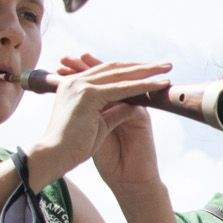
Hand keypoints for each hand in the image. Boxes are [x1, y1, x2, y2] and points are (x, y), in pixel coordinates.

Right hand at [18, 54, 168, 181]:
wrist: (55, 158)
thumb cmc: (73, 146)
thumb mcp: (99, 123)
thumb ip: (114, 109)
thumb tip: (132, 102)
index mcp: (74, 85)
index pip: (107, 71)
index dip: (131, 70)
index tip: (151, 70)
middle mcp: (76, 81)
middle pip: (116, 68)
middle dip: (142, 66)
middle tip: (166, 64)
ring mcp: (80, 86)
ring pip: (121, 75)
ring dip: (147, 71)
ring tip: (168, 69)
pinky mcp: (87, 95)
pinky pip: (122, 89)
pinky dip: (143, 86)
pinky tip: (159, 84)